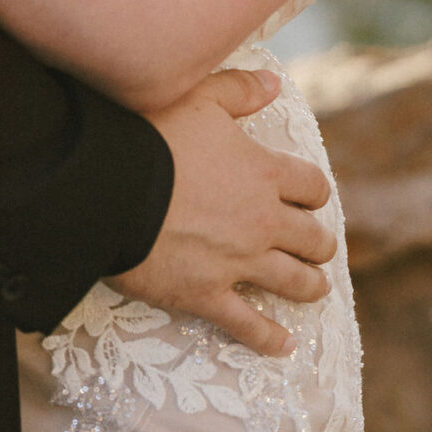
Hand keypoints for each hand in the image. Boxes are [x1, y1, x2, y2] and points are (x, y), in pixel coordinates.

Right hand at [114, 68, 335, 357]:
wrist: (112, 188)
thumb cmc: (154, 135)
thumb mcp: (199, 97)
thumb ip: (240, 90)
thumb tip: (275, 84)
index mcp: (264, 173)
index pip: (312, 186)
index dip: (315, 193)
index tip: (310, 199)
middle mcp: (262, 221)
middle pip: (312, 238)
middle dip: (319, 242)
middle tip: (317, 247)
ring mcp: (238, 262)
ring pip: (293, 282)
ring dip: (310, 286)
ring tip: (315, 288)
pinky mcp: (208, 294)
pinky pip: (248, 325)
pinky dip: (269, 339)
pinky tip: (285, 347)